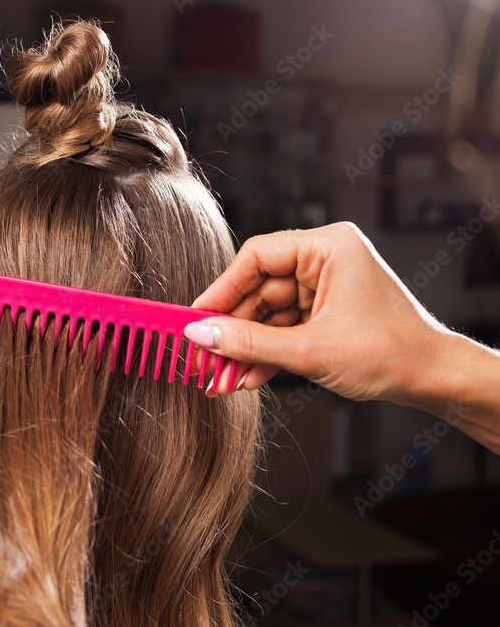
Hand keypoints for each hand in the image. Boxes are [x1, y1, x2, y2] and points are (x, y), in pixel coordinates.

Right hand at [185, 221, 448, 400]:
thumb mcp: (309, 351)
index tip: (195, 318)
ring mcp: (326, 287)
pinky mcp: (327, 313)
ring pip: (269, 314)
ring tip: (221, 377)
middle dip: (232, 329)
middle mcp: (326, 260)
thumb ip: (249, 343)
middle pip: (259, 288)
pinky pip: (284, 329)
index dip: (221, 289)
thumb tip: (201, 336)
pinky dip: (266, 353)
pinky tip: (244, 377)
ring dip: (246, 348)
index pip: (258, 256)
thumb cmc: (389, 353)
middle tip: (202, 357)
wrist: (431, 379)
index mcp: (328, 247)